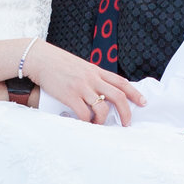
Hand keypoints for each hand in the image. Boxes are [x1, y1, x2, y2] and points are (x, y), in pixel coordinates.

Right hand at [26, 42, 145, 124]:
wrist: (40, 58)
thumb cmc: (58, 63)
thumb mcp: (81, 66)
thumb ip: (92, 77)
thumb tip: (101, 89)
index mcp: (96, 71)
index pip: (122, 82)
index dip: (135, 93)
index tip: (143, 102)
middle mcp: (92, 78)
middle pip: (118, 96)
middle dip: (126, 112)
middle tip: (126, 123)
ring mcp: (81, 87)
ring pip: (102, 107)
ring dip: (104, 120)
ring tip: (99, 125)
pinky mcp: (69, 95)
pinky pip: (84, 113)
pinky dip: (87, 121)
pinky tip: (85, 124)